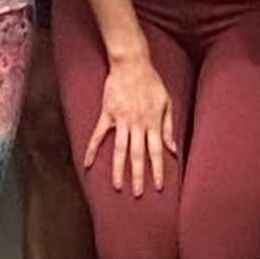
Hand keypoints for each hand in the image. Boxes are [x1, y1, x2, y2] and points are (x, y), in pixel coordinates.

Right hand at [93, 46, 176, 194]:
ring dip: (118, 169)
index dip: (158, 170)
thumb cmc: (152, 82)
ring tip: (118, 186)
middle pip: (138, 155)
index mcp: (152, 123)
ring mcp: (120, 120)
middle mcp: (137, 124)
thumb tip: (173, 149)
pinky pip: (98, 135)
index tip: (158, 187)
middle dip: (138, 176)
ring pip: (119, 149)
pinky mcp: (107, 114)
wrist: (132, 63)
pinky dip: (91, 150)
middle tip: (137, 194)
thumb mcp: (166, 102)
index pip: (156, 151)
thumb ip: (168, 127)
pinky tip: (86, 164)